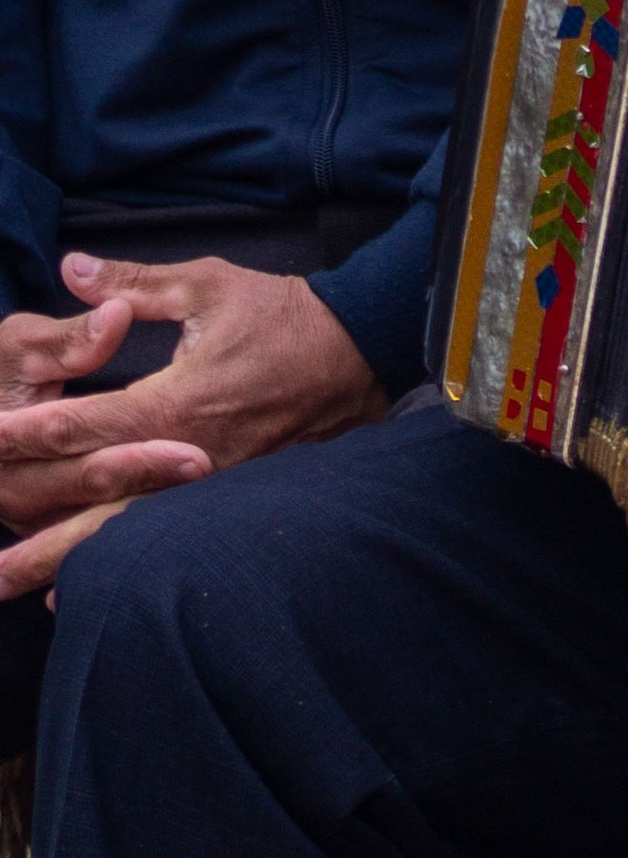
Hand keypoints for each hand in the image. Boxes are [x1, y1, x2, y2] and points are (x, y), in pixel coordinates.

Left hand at [0, 254, 386, 599]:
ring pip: (119, 527)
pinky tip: (69, 591)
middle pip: (86, 496)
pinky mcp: (226, 492)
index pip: (79, 423)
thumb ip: (133, 284)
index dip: (19, 436)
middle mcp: (184, 454)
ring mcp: (207, 482)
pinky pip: (158, 532)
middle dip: (23, 523)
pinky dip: (110, 559)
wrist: (362, 349)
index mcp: (174, 401)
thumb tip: (72, 267)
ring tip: (3, 583)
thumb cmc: (284, 314)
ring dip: (55, 558)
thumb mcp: (208, 286)